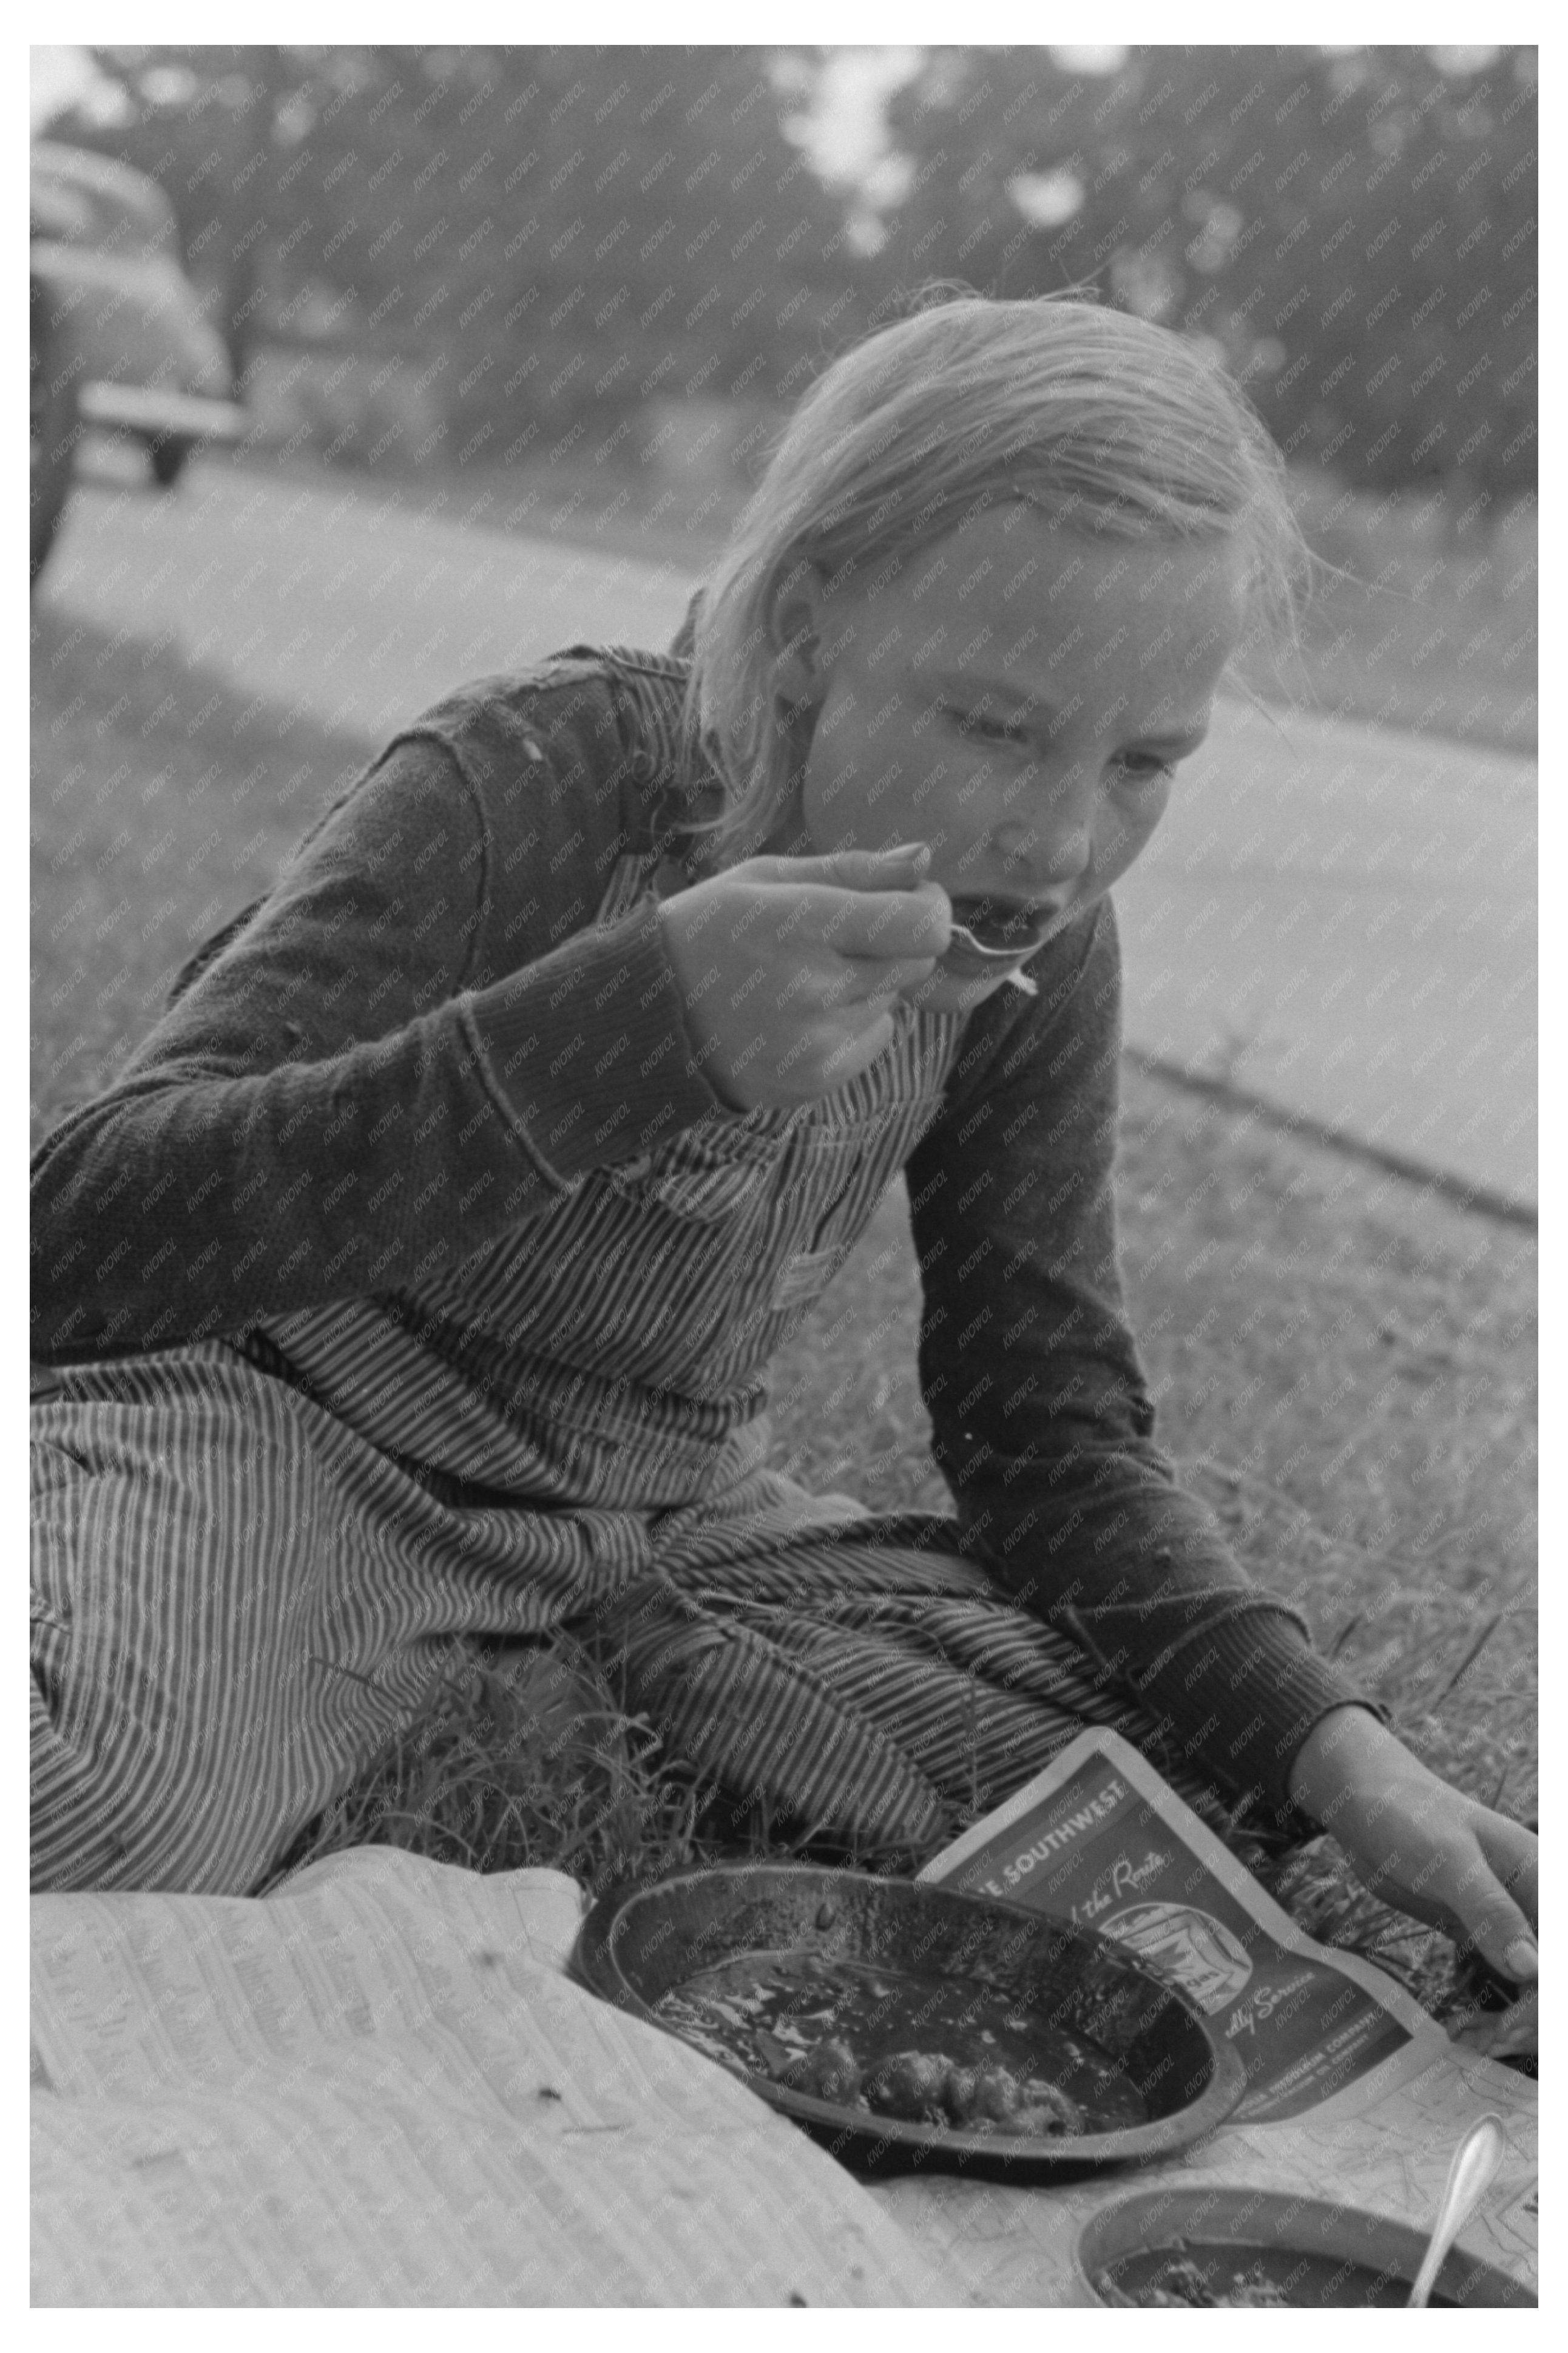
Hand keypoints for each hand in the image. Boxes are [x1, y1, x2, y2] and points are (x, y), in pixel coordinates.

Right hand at [656, 842, 950, 1110]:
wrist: (646, 1017)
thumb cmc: (707, 931)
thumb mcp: (765, 880)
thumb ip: (852, 870)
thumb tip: (924, 859)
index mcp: (798, 924)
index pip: (921, 926)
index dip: (929, 909)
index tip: (912, 900)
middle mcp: (813, 988)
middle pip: (917, 963)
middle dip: (896, 944)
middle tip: (846, 936)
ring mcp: (815, 1042)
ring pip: (893, 1001)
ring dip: (867, 986)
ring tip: (803, 978)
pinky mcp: (815, 1080)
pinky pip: (874, 1040)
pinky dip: (852, 1024)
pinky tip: (800, 1014)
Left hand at [1288, 1706, 1537, 2053]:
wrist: (1362, 1799)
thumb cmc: (1408, 1813)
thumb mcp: (1448, 1859)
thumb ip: (1490, 1910)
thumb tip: (1532, 1969)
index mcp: (1542, 1878)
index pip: (1559, 1953)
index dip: (1549, 1993)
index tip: (1524, 2024)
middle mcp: (1532, 1903)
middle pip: (1549, 1975)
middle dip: (1533, 2015)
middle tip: (1496, 2040)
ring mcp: (1506, 1920)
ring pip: (1530, 1986)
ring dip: (1514, 2021)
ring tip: (1480, 2040)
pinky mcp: (1477, 1933)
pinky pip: (1497, 1980)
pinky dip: (1490, 2010)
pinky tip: (1468, 2031)